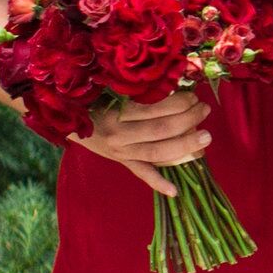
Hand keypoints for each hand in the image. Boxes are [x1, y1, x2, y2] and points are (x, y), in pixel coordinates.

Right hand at [85, 88, 212, 193]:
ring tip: (205, 136)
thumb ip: (137, 88)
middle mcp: (119, 134)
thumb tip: (172, 81)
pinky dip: (158, 183)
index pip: (156, 109)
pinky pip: (141, 173)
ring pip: (158, 152)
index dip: (180, 102)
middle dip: (189, 120)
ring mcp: (121, 152)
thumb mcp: (110, 87)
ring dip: (185, 145)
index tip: (192, 95)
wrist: (67, 117)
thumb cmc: (93, 96)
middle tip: (204, 109)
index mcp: (117, 111)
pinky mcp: (121, 161)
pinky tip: (175, 191)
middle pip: (162, 130)